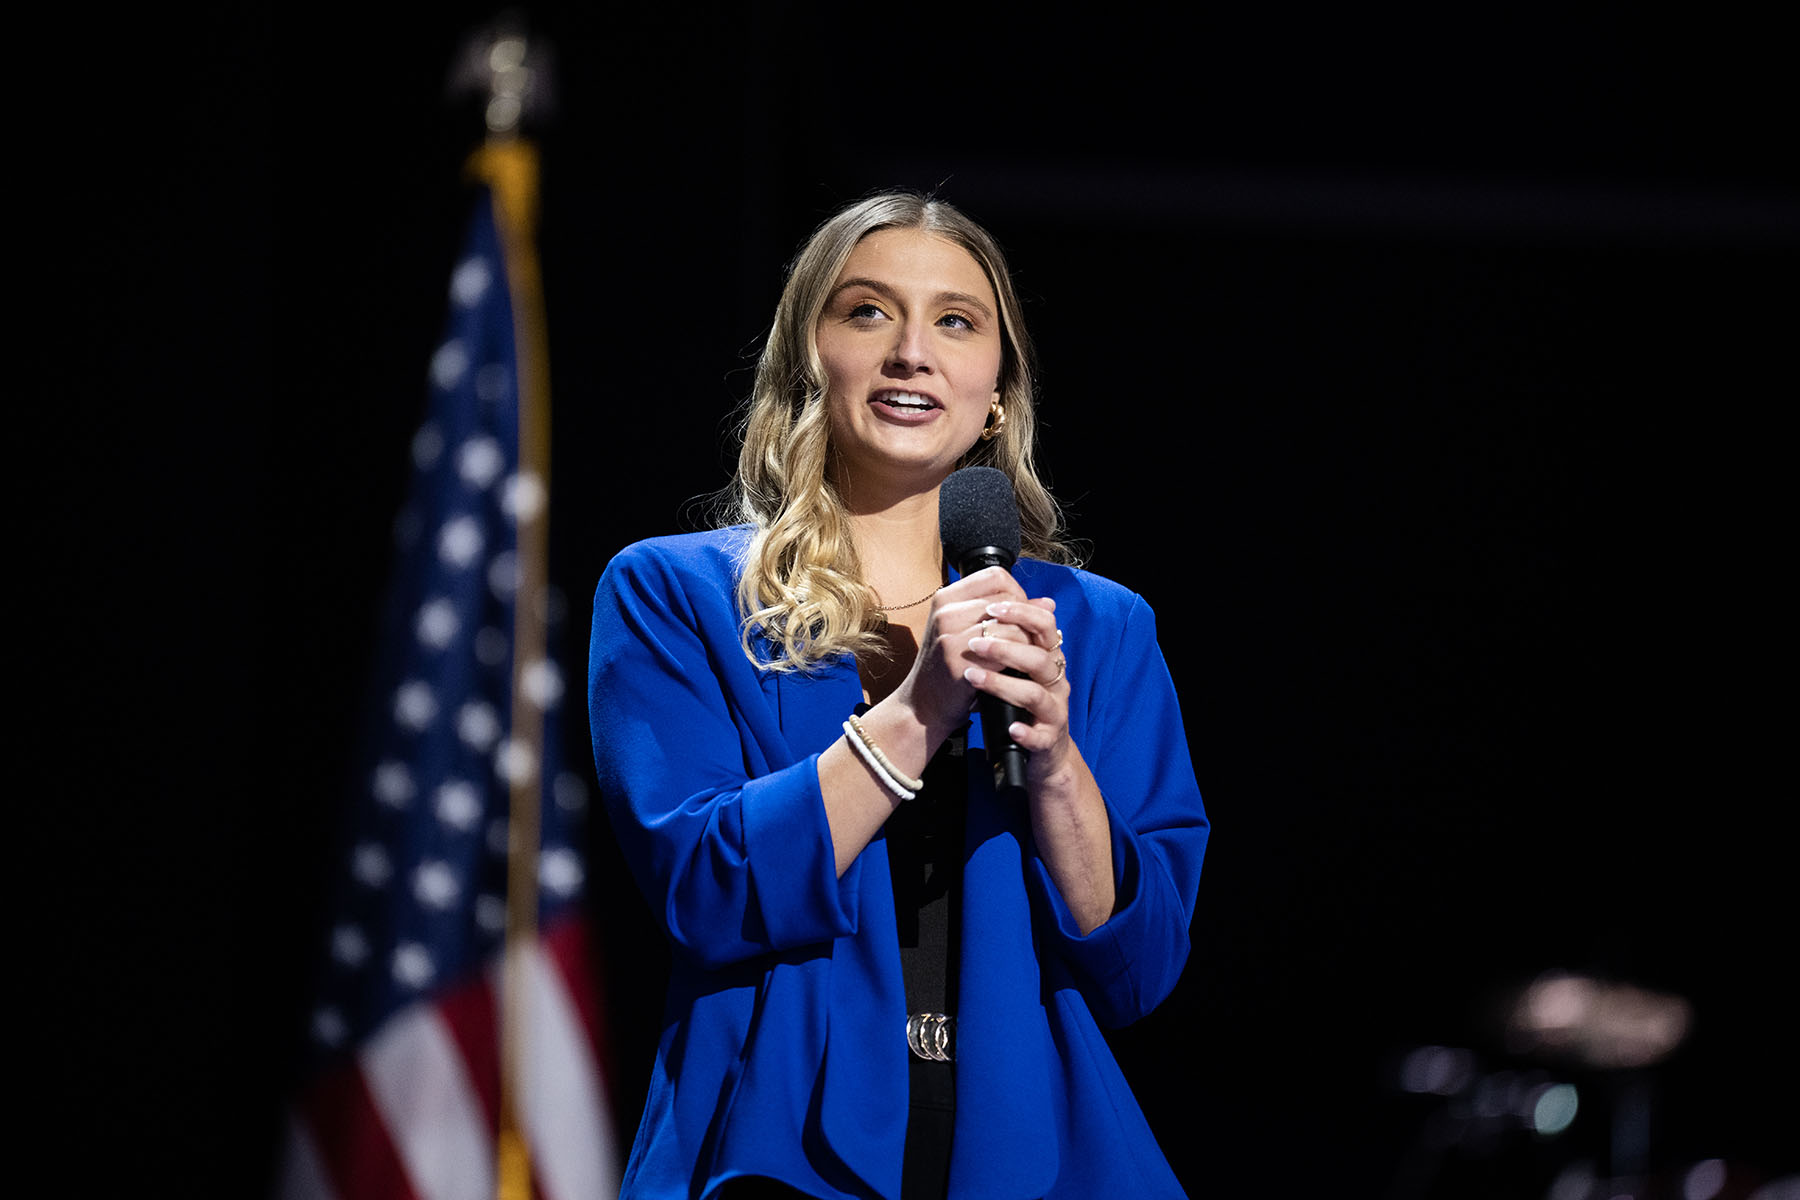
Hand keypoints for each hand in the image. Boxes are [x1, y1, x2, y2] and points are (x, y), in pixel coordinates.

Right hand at [890, 565, 1032, 742]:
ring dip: (1027, 640)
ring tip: (1027, 653)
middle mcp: (945, 611)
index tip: (1022, 614)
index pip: (996, 577)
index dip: (1018, 592)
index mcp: (946, 598)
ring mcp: (950, 635)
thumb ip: (1005, 614)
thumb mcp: (968, 631)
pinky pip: (1006, 650)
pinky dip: (1018, 658)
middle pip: (1007, 599)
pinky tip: (1017, 667)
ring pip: (1011, 625)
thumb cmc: (949, 666)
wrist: (923, 704)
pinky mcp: (959, 660)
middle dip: (1027, 618)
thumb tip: (1048, 603)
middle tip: (1031, 637)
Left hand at [962, 594, 1071, 786]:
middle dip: (1006, 647)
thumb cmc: (1022, 702)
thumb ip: (1012, 637)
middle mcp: (1056, 681)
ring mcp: (1054, 710)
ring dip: (1002, 685)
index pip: (1044, 624)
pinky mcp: (1049, 739)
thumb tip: (995, 598)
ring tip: (972, 678)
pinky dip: (1025, 732)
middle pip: (1039, 656)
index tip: (989, 608)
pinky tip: (1009, 728)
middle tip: (974, 644)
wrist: (1040, 750)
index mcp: (1048, 657)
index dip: (1021, 613)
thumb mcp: (1017, 667)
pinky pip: (1041, 735)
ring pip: (1035, 693)